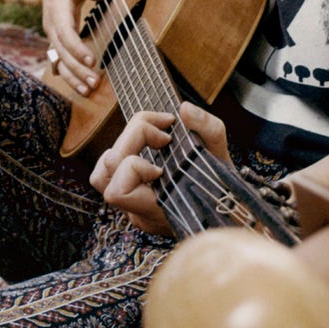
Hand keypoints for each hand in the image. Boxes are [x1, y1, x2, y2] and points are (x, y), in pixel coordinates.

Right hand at [37, 0, 108, 93]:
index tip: (92, 60)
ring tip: (88, 91)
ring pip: (59, 59)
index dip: (76, 47)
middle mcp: (51, 25)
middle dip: (77, 69)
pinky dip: (69, 74)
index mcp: (56, 8)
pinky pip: (61, 60)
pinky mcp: (57, 39)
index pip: (65, 32)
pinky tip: (80, 87)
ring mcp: (52, 34)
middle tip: (94, 83)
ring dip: (72, 76)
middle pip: (62, 51)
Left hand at [88, 102, 229, 235]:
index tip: (166, 154)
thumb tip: (184, 109)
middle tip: (164, 135)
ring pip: (100, 176)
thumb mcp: (224, 158)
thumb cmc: (227, 191)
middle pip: (107, 171)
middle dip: (133, 139)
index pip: (118, 191)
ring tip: (150, 142)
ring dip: (121, 149)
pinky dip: (122, 156)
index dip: (136, 166)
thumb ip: (208, 131)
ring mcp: (131, 208)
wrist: (228, 218)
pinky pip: (109, 175)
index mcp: (156, 211)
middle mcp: (138, 213)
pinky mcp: (129, 201)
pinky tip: (146, 150)